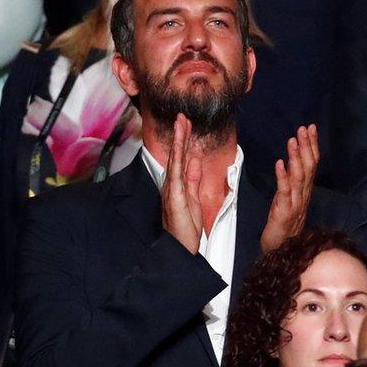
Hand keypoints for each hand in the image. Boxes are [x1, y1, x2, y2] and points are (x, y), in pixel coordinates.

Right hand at [161, 114, 202, 254]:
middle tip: (183, 116)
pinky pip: (176, 176)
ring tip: (181, 124)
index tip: (187, 124)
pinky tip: (181, 150)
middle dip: (180, 135)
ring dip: (178, 142)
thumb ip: (193, 180)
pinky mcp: (174, 200)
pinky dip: (178, 162)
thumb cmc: (185, 229)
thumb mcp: (194, 200)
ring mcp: (171, 192)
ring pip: (175, 161)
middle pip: (177, 156)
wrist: (180, 250)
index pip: (182, 159)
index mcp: (178, 186)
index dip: (184, 141)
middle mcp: (171, 186)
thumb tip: (194, 160)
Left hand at [261, 125, 319, 251]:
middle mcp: (304, 196)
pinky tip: (280, 163)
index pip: (312, 164)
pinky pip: (285, 191)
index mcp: (305, 191)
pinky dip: (283, 176)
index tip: (311, 129)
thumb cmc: (283, 224)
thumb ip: (292, 182)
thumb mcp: (289, 199)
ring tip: (293, 140)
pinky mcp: (284, 211)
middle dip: (307, 146)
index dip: (312, 146)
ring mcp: (295, 204)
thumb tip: (291, 161)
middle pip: (309, 167)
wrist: (280, 249)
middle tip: (304, 128)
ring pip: (299, 177)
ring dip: (296, 157)